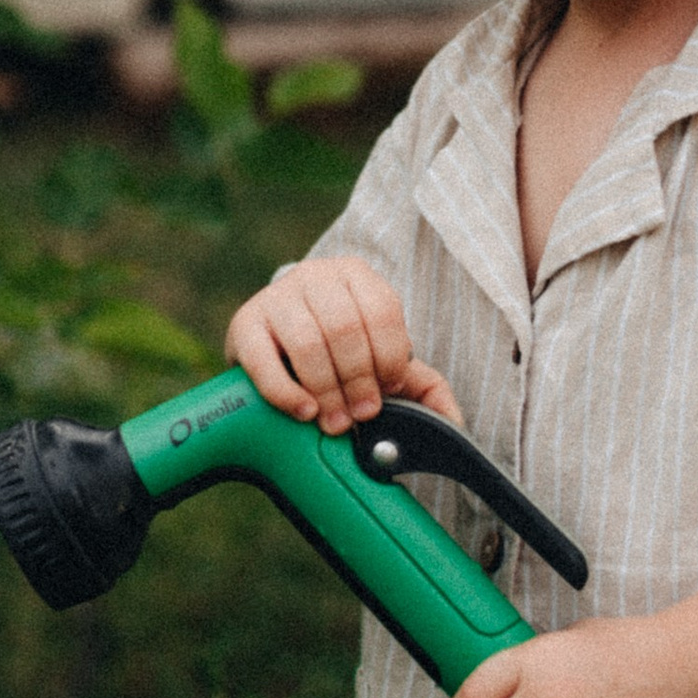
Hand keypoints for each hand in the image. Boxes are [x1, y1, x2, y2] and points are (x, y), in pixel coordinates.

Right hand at [225, 254, 462, 434]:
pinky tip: (304, 412)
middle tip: (362, 414)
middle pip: (344, 327)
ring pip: (307, 342)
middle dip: (358, 379)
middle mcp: (314, 276)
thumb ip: (421, 386)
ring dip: (327, 390)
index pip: (382, 310)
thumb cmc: (339, 354)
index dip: (389, 358)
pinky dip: (287, 392)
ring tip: (335, 421)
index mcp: (355, 275)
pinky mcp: (243, 325)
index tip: (387, 391)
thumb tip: (454, 422)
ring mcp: (275, 297)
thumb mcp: (381, 359)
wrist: (279, 344)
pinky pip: (264, 360)